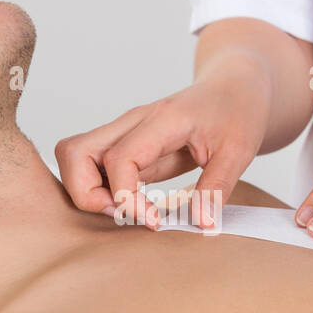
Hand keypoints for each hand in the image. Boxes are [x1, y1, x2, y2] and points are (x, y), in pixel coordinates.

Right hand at [55, 54, 271, 228]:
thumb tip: (200, 225)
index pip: (119, 159)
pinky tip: (128, 202)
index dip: (126, 197)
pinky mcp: (125, 144)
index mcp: (162, 119)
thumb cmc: (237, 111)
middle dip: (86, 194)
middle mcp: (133, 121)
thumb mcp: (239, 151)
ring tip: (123, 210)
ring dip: (86, 190)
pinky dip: (96, 188)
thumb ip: (217, 188)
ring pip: (73, 156)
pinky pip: (90, 165)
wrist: (234, 87)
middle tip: (122, 214)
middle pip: (74, 152)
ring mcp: (124, 131)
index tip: (153, 220)